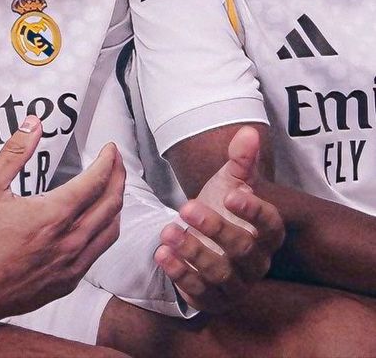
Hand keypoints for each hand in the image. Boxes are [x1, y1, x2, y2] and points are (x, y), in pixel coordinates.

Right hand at [0, 115, 124, 333]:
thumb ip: (14, 153)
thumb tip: (33, 124)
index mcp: (52, 215)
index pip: (96, 182)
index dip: (108, 161)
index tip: (110, 149)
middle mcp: (69, 241)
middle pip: (111, 204)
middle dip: (119, 177)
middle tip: (116, 161)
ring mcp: (71, 265)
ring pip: (110, 231)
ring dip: (116, 204)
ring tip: (112, 187)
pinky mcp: (67, 282)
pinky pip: (98, 252)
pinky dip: (105, 231)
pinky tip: (95, 222)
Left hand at [155, 125, 284, 311]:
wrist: (204, 239)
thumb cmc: (223, 207)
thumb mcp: (231, 181)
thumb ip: (241, 160)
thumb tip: (248, 132)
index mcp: (268, 234)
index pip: (270, 225)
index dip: (254, 211)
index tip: (231, 194)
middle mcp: (257, 263)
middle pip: (242, 249)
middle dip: (213, 228)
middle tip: (185, 207)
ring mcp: (236, 285)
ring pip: (219, 273)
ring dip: (192, 252)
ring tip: (167, 231)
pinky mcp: (212, 300)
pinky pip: (199, 292)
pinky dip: (179, 274)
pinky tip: (162, 254)